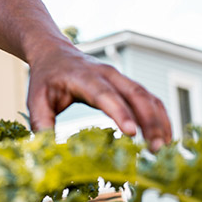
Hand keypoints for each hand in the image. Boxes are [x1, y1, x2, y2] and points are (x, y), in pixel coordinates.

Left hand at [26, 46, 171, 150]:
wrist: (54, 52)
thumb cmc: (45, 77)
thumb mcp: (36, 98)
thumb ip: (41, 122)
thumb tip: (48, 150)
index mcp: (84, 76)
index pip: (105, 94)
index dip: (120, 112)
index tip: (132, 133)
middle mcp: (107, 74)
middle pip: (134, 94)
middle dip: (148, 121)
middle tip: (155, 149)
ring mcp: (120, 77)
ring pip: (146, 96)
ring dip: (159, 120)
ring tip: (163, 147)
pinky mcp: (126, 84)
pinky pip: (149, 98)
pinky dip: (160, 116)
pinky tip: (165, 136)